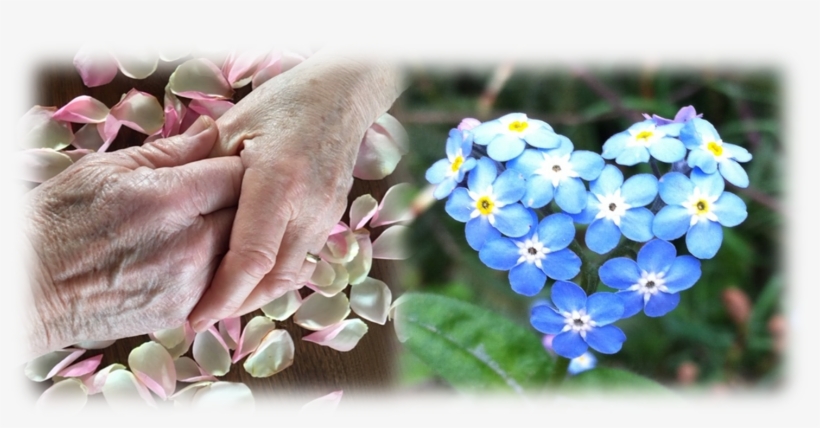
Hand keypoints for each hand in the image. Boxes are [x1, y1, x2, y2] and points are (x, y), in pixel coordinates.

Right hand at [23, 117, 242, 357]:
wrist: (30, 288)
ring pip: (245, 253)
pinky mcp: (186, 311)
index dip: (239, 168)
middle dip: (246, 203)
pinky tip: (201, 257)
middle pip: (251, 216)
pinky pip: (228, 285)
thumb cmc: (59, 221)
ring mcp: (191, 283)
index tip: (229, 167)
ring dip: (238, 237)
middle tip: (224, 196)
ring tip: (211, 226)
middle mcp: (188, 244)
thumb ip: (171, 152)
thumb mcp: (107, 170)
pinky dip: (225, 269)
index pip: (238, 176)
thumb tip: (212, 131)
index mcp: (169, 199)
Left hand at [188, 50, 404, 330]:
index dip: (223, 294)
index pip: (252, 258)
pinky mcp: (332, 219)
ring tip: (221, 304)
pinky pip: (302, 261)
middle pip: (275, 280)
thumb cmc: (281, 105)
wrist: (340, 98)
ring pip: (291, 277)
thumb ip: (202, 169)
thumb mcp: (232, 126)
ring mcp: (326, 216)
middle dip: (237, 306)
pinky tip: (249, 277)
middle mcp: (308, 207)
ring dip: (256, 296)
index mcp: (279, 182)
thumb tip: (169, 214)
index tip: (195, 318)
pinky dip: (274, 277)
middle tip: (200, 318)